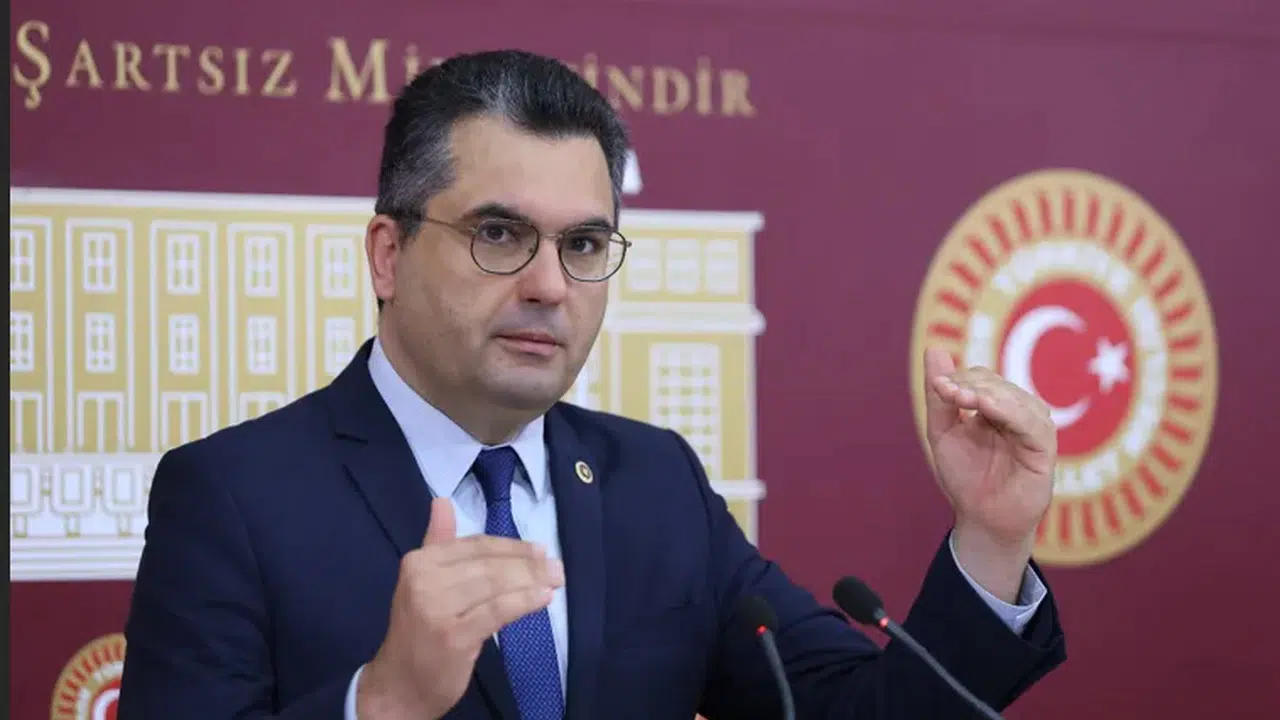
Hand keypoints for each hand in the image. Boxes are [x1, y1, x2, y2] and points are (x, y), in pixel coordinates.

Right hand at [358, 498, 563, 719]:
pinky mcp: (453, 636)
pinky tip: (543, 598)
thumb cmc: (418, 633)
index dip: (511, 547)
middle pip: (488, 564)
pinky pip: (497, 611)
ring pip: (495, 585)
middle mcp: (424, 580)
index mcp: (418, 562)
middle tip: (557, 567)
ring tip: (556, 580)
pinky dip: (524, 601)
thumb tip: (441, 500)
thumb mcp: (423, 583)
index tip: (540, 549)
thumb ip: (437, 542)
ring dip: (531, 580)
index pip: (475, 546)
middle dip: (528, 564)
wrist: (399, 685)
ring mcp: (436, 609)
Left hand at [922, 347, 1055, 596]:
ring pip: (1014, 398)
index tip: (939, 387)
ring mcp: (1033, 429)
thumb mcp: (943, 432)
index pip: (981, 378)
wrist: (980, 518)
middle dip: (970, 385)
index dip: (959, 379)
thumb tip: (934, 349)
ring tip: (961, 399)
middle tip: (947, 393)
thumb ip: (939, 395)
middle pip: (997, 384)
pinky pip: (1031, 422)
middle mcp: (1018, 414)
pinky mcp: (1044, 447)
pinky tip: (986, 408)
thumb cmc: (964, 477)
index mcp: (996, 407)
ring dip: (986, 394)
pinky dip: (1008, 410)